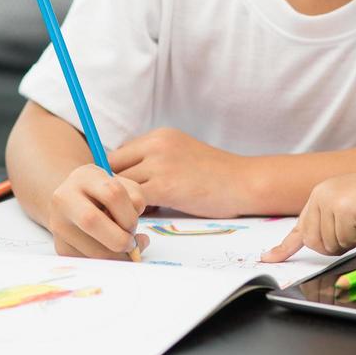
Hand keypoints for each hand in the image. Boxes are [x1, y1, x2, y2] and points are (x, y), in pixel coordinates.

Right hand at [48, 163, 150, 260]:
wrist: (75, 199)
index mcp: (84, 177)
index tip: (135, 224)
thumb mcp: (122, 185)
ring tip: (126, 248)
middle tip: (131, 244)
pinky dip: (107, 262)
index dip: (129, 214)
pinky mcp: (60, 246)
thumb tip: (138, 241)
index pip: (112, 194)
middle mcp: (64, 199)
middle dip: (119, 238)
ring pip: (89, 249)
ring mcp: (58, 224)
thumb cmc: (105, 193)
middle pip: (91, 221)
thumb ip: (135, 204)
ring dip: (116, 255)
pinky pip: (88, 262)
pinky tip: (112, 252)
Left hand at [111, 128, 249, 218]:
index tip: (122, 193)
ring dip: (122, 201)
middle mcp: (155, 145)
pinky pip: (133, 200)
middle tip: (121, 206)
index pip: (118, 154)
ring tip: (133, 213)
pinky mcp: (165, 186)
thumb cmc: (215, 174)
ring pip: (120, 184)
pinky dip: (134, 211)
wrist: (243, 182)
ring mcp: (159, 164)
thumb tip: (127, 181)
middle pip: (112, 166)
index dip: (116, 176)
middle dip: (114, 188)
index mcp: (159, 136)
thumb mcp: (181, 154)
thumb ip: (155, 160)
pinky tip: (146, 217)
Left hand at [261, 168, 355, 261]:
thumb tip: (314, 243)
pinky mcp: (343, 209)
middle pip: (315, 244)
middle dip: (335, 245)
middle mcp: (320, 197)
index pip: (298, 227)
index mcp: (318, 196)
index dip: (283, 247)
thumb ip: (329, 221)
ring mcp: (330, 202)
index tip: (268, 259)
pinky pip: (346, 241)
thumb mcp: (346, 206)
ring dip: (350, 241)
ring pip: (331, 245)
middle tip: (353, 230)